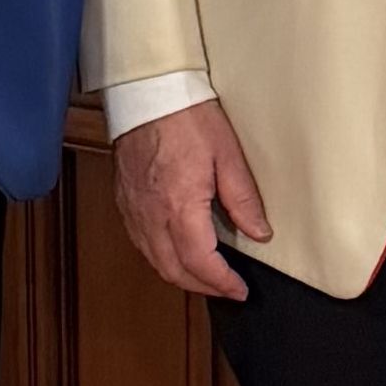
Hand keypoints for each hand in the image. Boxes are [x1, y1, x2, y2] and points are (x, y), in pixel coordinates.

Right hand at [115, 98, 271, 301]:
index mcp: (180, 206)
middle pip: (174, 271)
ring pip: (155, 262)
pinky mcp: (125, 203)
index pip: (200, 262)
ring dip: (182, 276)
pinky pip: (142, 244)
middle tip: (228, 289)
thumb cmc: (186, 117)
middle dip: (203, 287)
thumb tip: (259, 232)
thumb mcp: (227, 154)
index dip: (221, 283)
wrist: (147, 94)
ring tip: (208, 276)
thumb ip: (243, 199)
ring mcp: (134, 212)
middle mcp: (152, 216)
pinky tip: (179, 252)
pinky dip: (162, 259)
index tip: (239, 290)